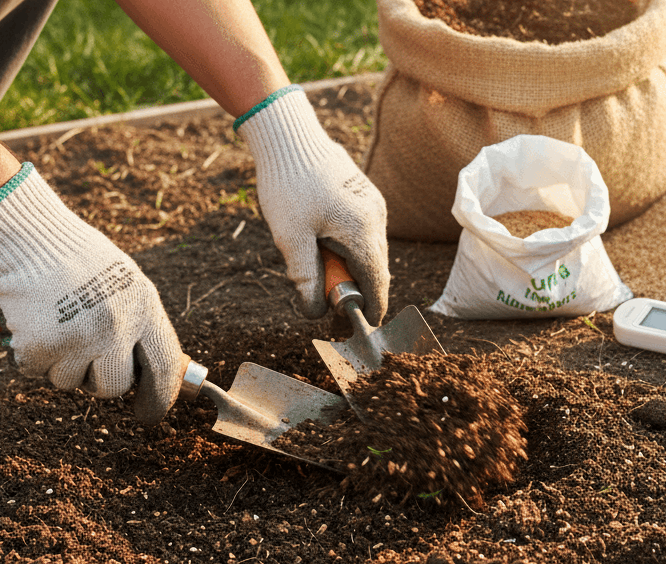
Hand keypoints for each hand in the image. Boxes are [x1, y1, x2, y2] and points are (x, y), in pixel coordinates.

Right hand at [0, 163, 183, 423]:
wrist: (26, 238)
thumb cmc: (76, 259)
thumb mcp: (127, 284)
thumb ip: (141, 324)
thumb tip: (160, 370)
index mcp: (144, 308)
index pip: (165, 368)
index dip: (160, 397)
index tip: (150, 413)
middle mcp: (116, 328)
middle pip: (115, 386)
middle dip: (100, 380)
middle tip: (86, 355)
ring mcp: (78, 339)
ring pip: (73, 383)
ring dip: (63, 365)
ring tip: (59, 326)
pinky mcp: (41, 347)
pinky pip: (39, 372)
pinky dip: (33, 357)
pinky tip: (36, 325)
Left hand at [235, 85, 389, 325]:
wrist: (289, 136)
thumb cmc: (287, 185)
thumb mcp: (290, 238)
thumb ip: (306, 278)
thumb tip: (315, 313)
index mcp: (362, 231)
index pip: (377, 282)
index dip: (372, 307)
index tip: (363, 325)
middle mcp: (376, 218)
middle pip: (375, 267)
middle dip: (355, 286)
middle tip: (327, 297)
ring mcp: (373, 204)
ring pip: (369, 249)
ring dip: (349, 265)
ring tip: (318, 262)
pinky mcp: (364, 195)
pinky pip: (363, 231)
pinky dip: (349, 246)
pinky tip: (322, 240)